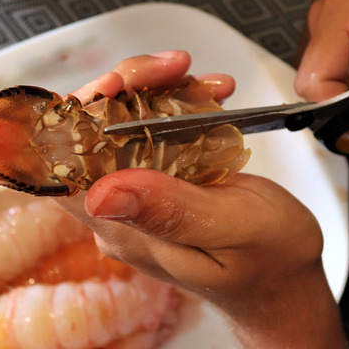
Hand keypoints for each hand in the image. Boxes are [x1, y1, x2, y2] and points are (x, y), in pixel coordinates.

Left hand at [56, 51, 348, 348]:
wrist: (286, 279)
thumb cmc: (269, 263)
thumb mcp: (231, 231)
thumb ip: (170, 213)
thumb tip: (101, 193)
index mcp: (124, 230)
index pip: (62, 170)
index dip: (74, 119)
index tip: (114, 86)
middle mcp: (118, 212)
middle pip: (88, 134)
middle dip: (126, 88)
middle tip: (175, 68)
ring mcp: (136, 194)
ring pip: (119, 123)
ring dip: (157, 90)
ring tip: (207, 84)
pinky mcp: (158, 180)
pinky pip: (150, 129)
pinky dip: (177, 104)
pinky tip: (210, 96)